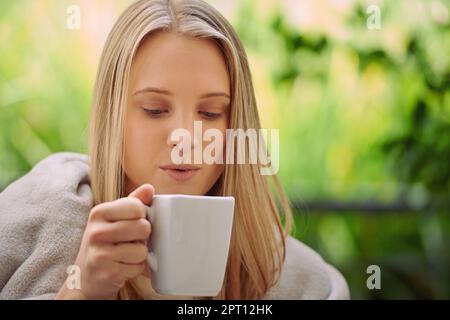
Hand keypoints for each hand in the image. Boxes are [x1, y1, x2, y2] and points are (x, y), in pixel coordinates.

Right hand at [55, 184, 153, 299]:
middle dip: (143, 236)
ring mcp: (100, 254)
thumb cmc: (105, 242)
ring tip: (125, 254)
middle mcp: (96, 232)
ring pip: (142, 250)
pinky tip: (122, 266)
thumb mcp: (114, 218)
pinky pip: (138, 267)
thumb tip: (149, 188)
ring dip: (139, 254)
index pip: (137, 207)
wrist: (85, 277)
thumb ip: (133, 202)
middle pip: (143, 228)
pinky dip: (135, 268)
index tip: (133, 221)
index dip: (142, 215)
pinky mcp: (107, 273)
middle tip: (131, 240)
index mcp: (99, 212)